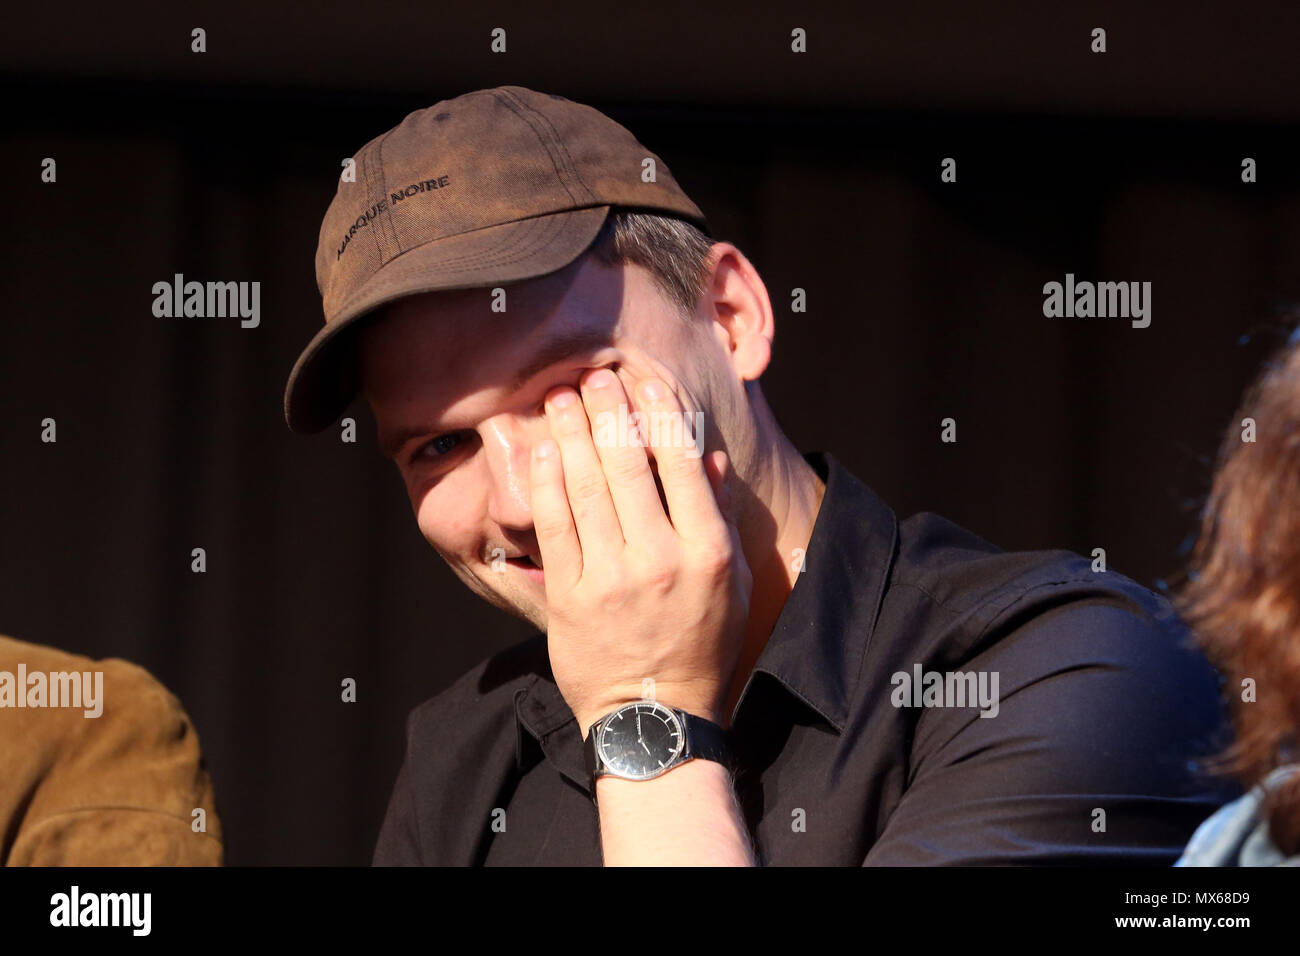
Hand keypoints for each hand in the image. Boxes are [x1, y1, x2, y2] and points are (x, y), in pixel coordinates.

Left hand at [529, 366, 751, 736]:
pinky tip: (544, 448)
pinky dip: (548, 481)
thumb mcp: (732, 585)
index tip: (644, 382)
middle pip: (628, 466)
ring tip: (560, 397)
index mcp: (708, 552)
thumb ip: (717, 517)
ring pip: (587, 487)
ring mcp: (612, 578)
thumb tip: (709, 456)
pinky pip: (555, 525)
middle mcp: (661, 559)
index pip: (682, 465)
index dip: (659, 415)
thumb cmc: (700, 645)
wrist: (655, 716)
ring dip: (572, 433)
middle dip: (608, 411)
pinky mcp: (570, 596)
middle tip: (592, 376)